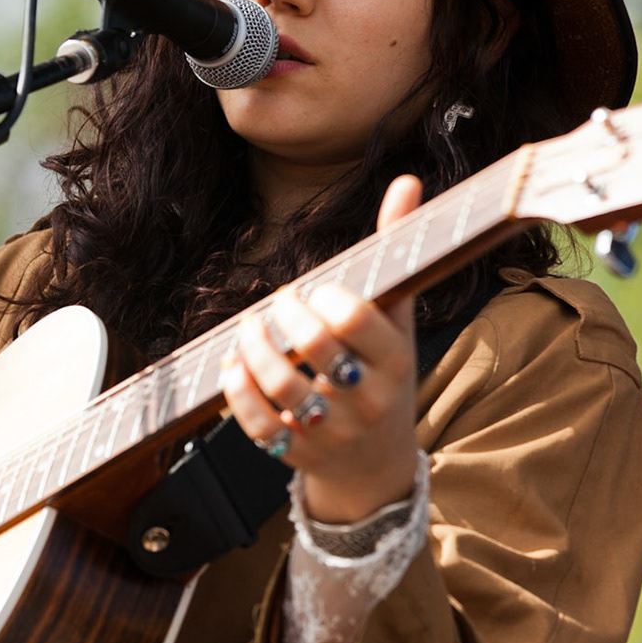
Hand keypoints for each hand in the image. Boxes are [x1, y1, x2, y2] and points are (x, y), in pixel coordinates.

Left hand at [221, 176, 422, 522]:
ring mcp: (333, 431)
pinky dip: (236, 390)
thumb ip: (394, 252)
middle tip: (277, 304)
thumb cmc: (383, 371)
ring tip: (249, 328)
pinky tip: (234, 365)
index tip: (314, 291)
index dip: (323, 297)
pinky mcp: (298, 454)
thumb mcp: (397, 317)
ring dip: (252, 347)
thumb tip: (406, 182)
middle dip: (284, 315)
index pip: (354, 319)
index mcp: (397, 360)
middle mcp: (368, 399)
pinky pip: (258, 423)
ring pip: (280, 385)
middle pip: (314, 347)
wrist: (377, 460)